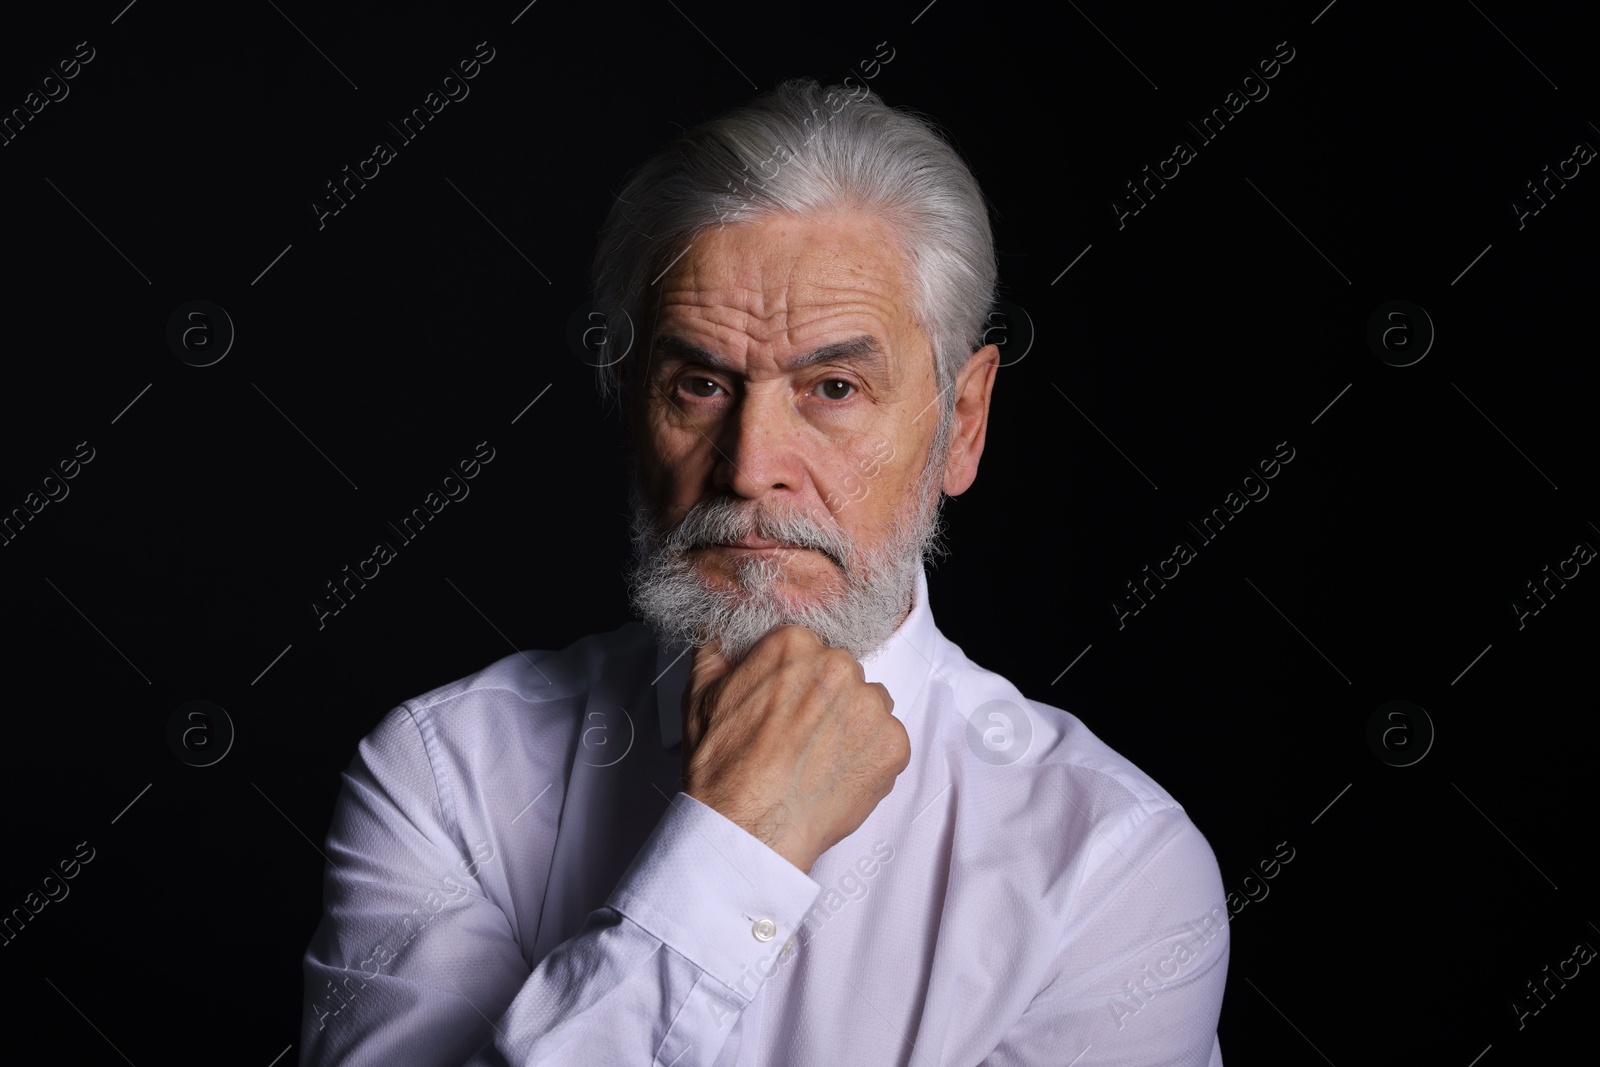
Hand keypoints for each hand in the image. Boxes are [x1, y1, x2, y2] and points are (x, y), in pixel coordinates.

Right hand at [681, 626, 909, 872]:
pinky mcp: (892, 745)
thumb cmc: (723, 768)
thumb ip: (715, 653)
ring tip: (819, 758)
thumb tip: (720, 636)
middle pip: (843, 674)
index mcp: (794, 646)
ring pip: (870, 705)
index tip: (786, 704)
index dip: (796, 680)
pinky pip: (888, 742)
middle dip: (826, 700)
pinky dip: (869, 757)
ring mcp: (870, 707)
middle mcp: (839, 667)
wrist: (747, 828)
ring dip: (852, 725)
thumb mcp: (700, 696)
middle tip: (800, 736)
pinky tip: (837, 775)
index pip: (809, 648)